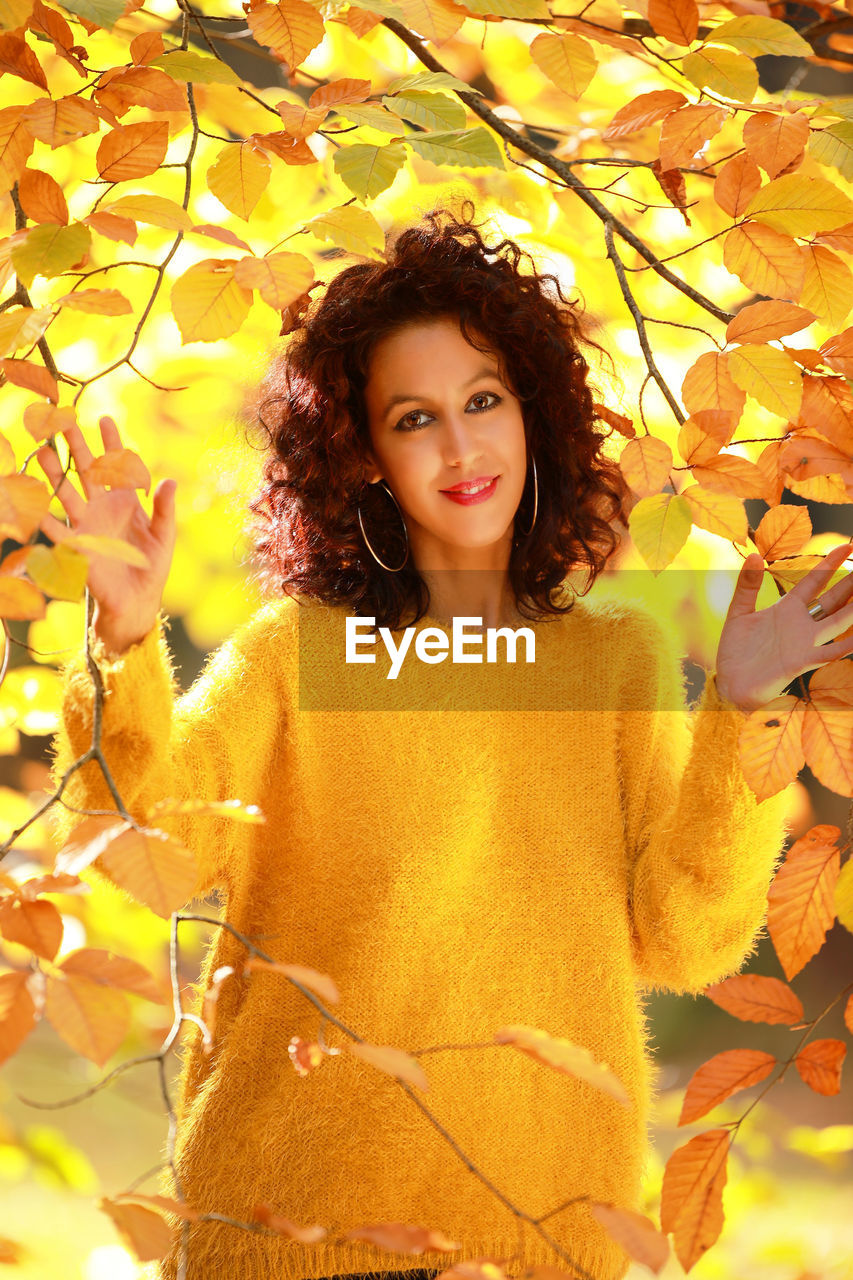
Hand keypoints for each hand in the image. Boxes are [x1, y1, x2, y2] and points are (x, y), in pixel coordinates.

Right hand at [35, 418, 176, 654]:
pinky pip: (58, 530)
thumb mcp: (165, 536)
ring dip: (56, 473)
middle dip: (77, 448)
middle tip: (63, 421)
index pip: (118, 467)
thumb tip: (170, 481)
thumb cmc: (152, 567)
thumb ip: (165, 509)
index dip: (112, 443)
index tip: (104, 419)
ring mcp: (88, 524)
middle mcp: (104, 508)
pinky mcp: (78, 546)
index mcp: (127, 502)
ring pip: (68, 493)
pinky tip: (34, 505)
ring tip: (43, 451)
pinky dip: (45, 518)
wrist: (138, 600)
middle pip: (87, 472)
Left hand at [714, 541, 852, 711]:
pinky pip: (827, 652)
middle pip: (832, 600)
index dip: (829, 565)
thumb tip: (753, 555)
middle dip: (850, 585)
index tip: (846, 546)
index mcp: (786, 609)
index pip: (814, 582)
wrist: (729, 683)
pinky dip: (844, 646)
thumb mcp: (739, 612)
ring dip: (852, 611)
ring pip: (836, 622)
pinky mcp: (800, 662)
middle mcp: (800, 624)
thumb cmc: (736, 651)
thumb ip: (747, 586)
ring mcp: (803, 643)